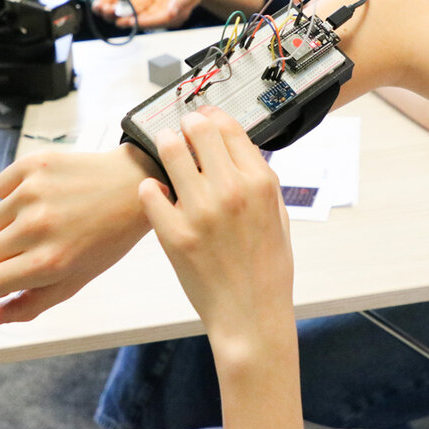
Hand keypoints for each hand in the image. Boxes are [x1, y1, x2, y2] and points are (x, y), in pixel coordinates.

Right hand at [0, 143, 161, 327]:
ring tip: (51, 215)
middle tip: (45, 241)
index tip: (13, 274)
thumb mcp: (75, 279)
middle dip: (8, 253)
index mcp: (48, 263)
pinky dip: (14, 191)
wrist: (134, 186)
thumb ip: (28, 305)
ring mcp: (34, 193)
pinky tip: (47, 193)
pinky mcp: (34, 165)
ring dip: (13, 222)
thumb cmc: (106, 238)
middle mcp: (37, 227)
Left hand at [140, 107, 294, 339]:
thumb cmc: (268, 266)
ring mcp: (200, 212)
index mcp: (260, 182)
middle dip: (186, 125)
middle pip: (198, 130)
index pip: (228, 127)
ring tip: (164, 151)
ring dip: (165, 146)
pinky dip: (151, 188)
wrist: (252, 313)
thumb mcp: (278, 213)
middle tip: (180, 130)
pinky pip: (150, 191)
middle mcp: (231, 191)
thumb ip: (259, 176)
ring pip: (170, 152)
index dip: (211, 115)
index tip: (202, 115)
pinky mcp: (174, 234)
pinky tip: (158, 193)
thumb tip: (237, 145)